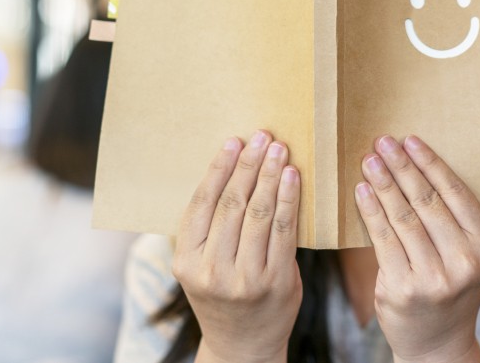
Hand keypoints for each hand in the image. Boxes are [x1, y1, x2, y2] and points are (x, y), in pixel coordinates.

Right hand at [172, 130, 302, 362]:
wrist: (243, 346)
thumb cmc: (222, 295)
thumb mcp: (199, 267)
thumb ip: (208, 229)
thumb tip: (230, 170)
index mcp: (186, 262)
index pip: (202, 204)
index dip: (219, 169)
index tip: (233, 142)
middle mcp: (213, 270)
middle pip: (232, 204)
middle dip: (249, 165)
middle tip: (262, 137)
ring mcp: (246, 278)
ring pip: (259, 214)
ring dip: (270, 176)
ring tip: (279, 150)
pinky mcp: (277, 281)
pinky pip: (285, 232)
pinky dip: (290, 200)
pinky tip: (292, 178)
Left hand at [355, 135, 479, 362]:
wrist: (437, 344)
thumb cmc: (448, 289)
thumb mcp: (465, 257)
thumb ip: (451, 222)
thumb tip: (415, 168)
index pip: (456, 194)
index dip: (431, 163)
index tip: (410, 140)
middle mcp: (465, 261)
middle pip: (428, 201)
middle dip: (403, 166)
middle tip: (383, 141)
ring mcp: (434, 277)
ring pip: (403, 218)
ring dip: (383, 184)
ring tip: (369, 160)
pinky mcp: (403, 288)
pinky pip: (383, 239)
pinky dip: (370, 211)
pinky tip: (361, 191)